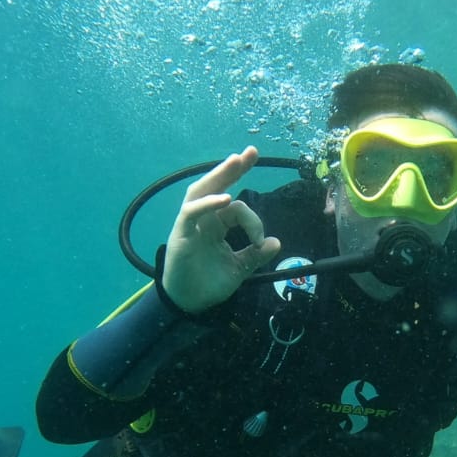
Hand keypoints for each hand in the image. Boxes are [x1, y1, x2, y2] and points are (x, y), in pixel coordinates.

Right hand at [161, 146, 281, 313]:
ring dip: (219, 174)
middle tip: (252, 151)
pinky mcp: (181, 233)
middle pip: (217, 185)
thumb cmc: (209, 283)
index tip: (261, 241)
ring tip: (236, 160)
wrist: (190, 304)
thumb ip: (255, 255)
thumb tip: (276, 242)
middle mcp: (204, 218)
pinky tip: (224, 198)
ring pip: (202, 190)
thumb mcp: (239, 268)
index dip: (253, 220)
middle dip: (234, 168)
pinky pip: (192, 212)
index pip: (237, 208)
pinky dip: (207, 203)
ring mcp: (190, 224)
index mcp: (217, 224)